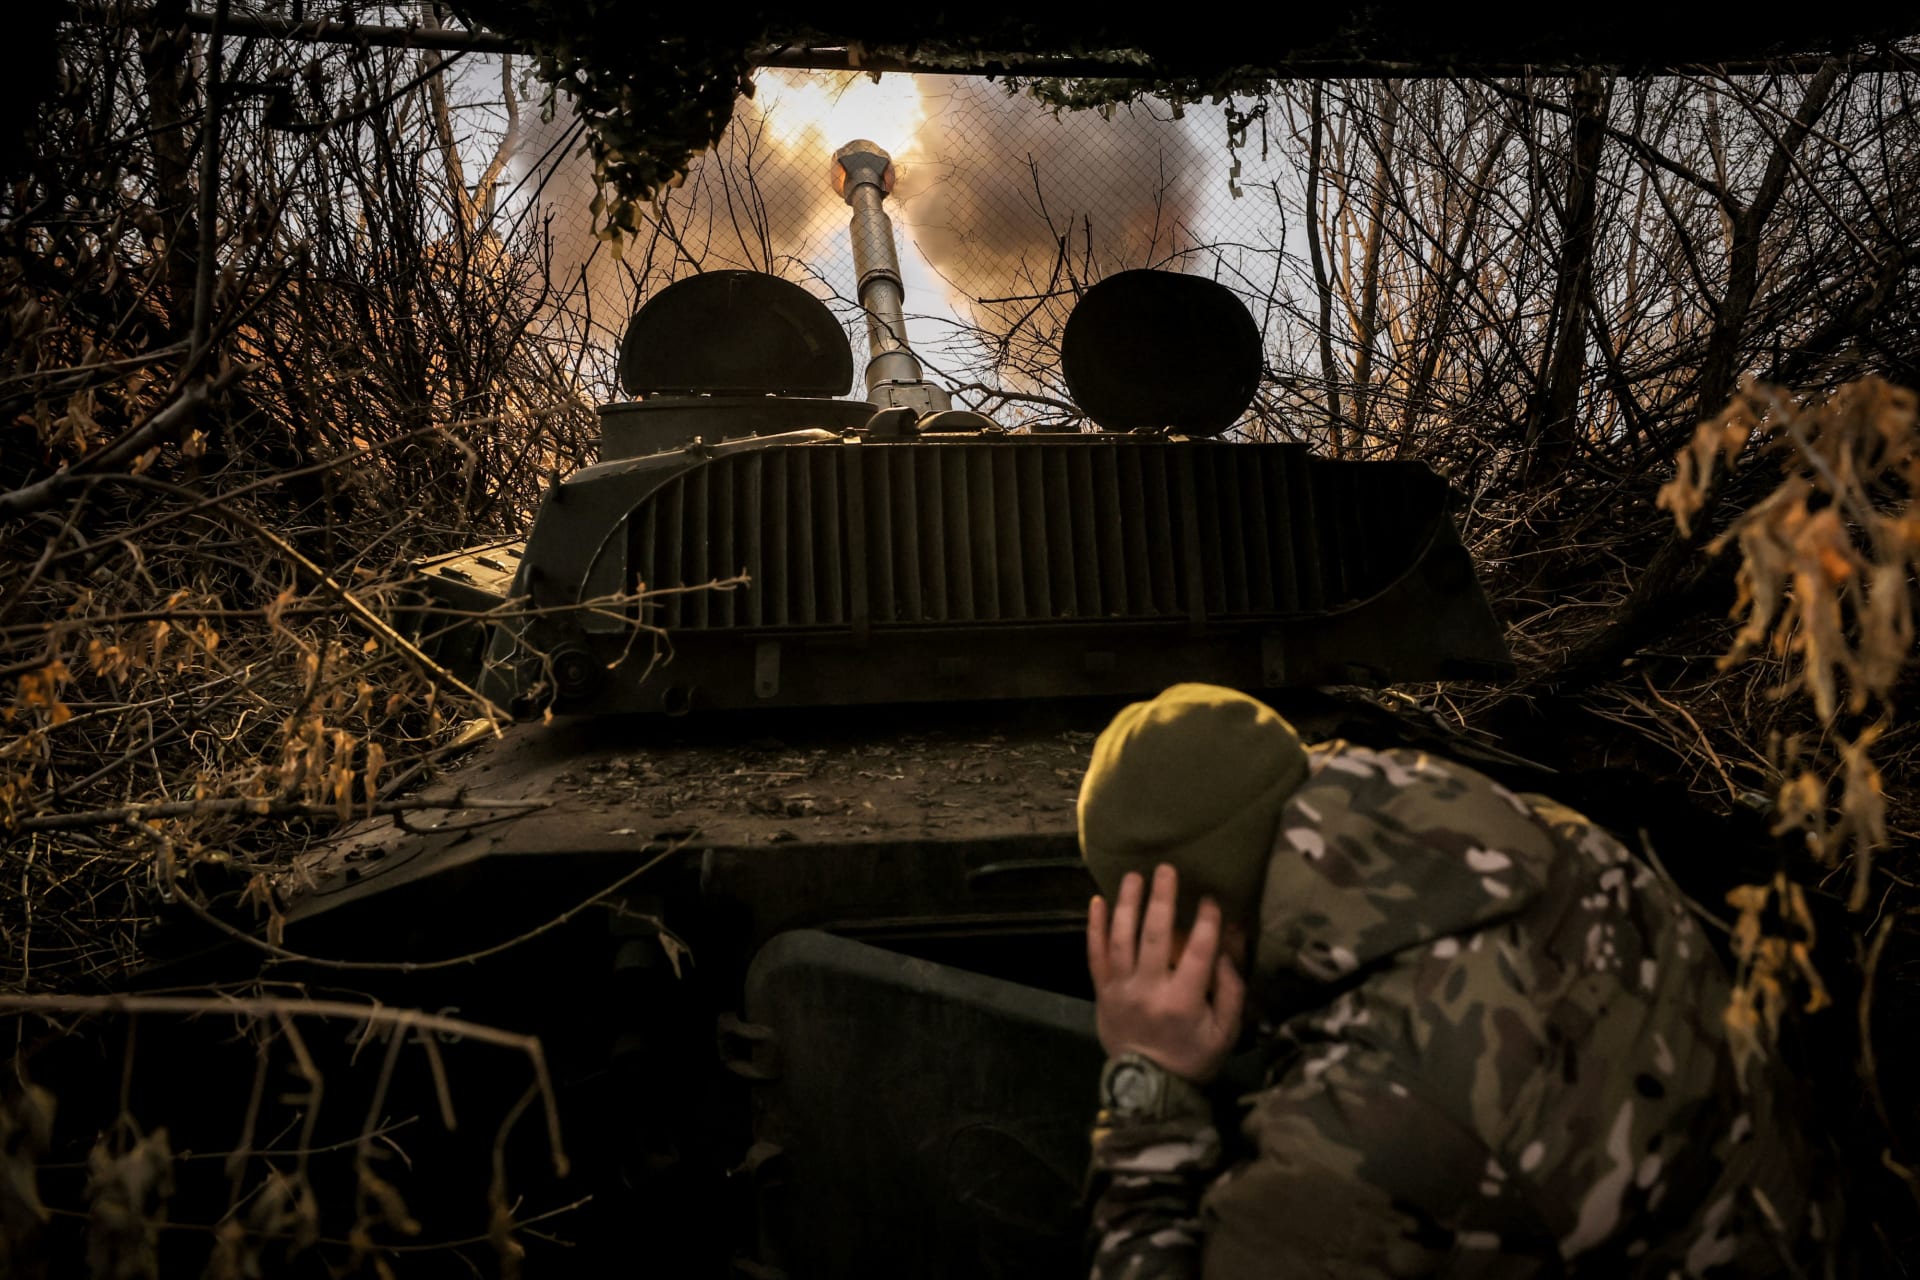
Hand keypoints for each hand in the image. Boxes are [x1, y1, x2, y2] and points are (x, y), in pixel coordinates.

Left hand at [1088, 863, 1246, 1082]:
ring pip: (1121, 939)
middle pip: (1154, 936)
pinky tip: (1097, 901)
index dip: (1205, 922)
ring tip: (1134, 876)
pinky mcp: (1102, 992)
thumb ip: (1231, 991)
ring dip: (1127, 904)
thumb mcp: (1225, 1032)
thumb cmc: (1192, 1057)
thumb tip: (1229, 949)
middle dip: (1161, 899)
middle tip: (1166, 868)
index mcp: (1183, 1001)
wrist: (1149, 1087)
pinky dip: (1094, 927)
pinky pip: (1095, 955)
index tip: (1209, 898)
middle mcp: (1149, 990)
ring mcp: (1121, 989)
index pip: (1196, 952)